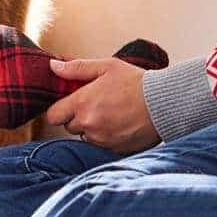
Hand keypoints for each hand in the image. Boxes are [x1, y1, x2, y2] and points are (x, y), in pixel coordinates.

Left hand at [41, 57, 162, 154]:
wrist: (164, 104)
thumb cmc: (136, 82)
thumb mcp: (107, 66)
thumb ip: (77, 68)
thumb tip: (53, 66)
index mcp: (82, 103)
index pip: (53, 115)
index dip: (58, 110)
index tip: (68, 104)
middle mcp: (89, 124)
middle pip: (68, 127)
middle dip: (77, 117)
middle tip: (95, 105)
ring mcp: (101, 139)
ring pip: (85, 137)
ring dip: (91, 128)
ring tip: (110, 114)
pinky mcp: (114, 149)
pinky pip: (101, 145)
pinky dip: (106, 137)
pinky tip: (119, 125)